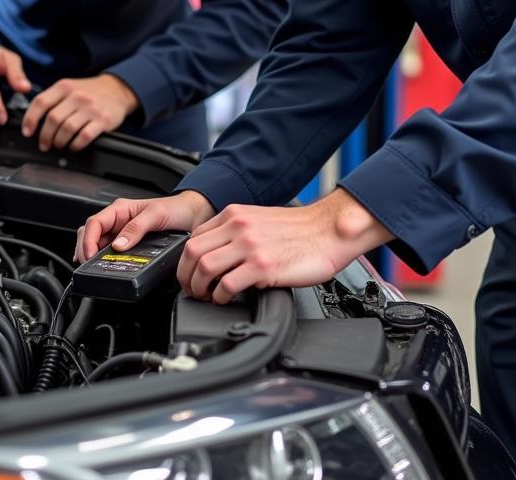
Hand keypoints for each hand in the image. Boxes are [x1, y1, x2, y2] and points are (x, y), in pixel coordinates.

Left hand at [23, 74, 139, 152]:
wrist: (117, 90)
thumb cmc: (89, 91)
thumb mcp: (69, 87)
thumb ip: (52, 99)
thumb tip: (32, 120)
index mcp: (64, 87)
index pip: (41, 102)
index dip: (30, 119)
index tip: (27, 132)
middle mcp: (77, 96)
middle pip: (52, 119)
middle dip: (45, 136)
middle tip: (44, 144)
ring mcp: (90, 108)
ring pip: (67, 129)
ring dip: (59, 141)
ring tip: (58, 144)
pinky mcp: (103, 120)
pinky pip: (84, 137)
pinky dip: (75, 145)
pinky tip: (73, 145)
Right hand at [76, 190, 214, 262]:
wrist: (194, 215)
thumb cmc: (176, 209)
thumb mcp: (156, 214)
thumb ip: (136, 227)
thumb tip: (118, 245)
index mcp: (120, 209)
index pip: (94, 223)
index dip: (88, 241)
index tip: (89, 256)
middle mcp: (119, 221)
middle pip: (90, 234)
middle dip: (85, 249)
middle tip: (88, 266)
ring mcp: (123, 234)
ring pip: (97, 244)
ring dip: (92, 256)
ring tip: (93, 269)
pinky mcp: (130, 246)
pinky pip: (110, 253)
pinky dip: (103, 261)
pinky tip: (103, 269)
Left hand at [178, 188, 392, 304]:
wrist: (329, 230)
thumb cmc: (301, 230)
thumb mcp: (260, 219)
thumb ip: (237, 232)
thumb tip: (218, 252)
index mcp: (235, 214)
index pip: (195, 236)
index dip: (187, 260)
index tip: (190, 274)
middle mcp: (238, 227)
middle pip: (193, 252)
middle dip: (186, 276)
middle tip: (192, 290)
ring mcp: (249, 246)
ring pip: (205, 268)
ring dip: (199, 288)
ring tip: (206, 297)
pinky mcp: (262, 266)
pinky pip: (227, 284)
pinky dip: (220, 297)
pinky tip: (225, 300)